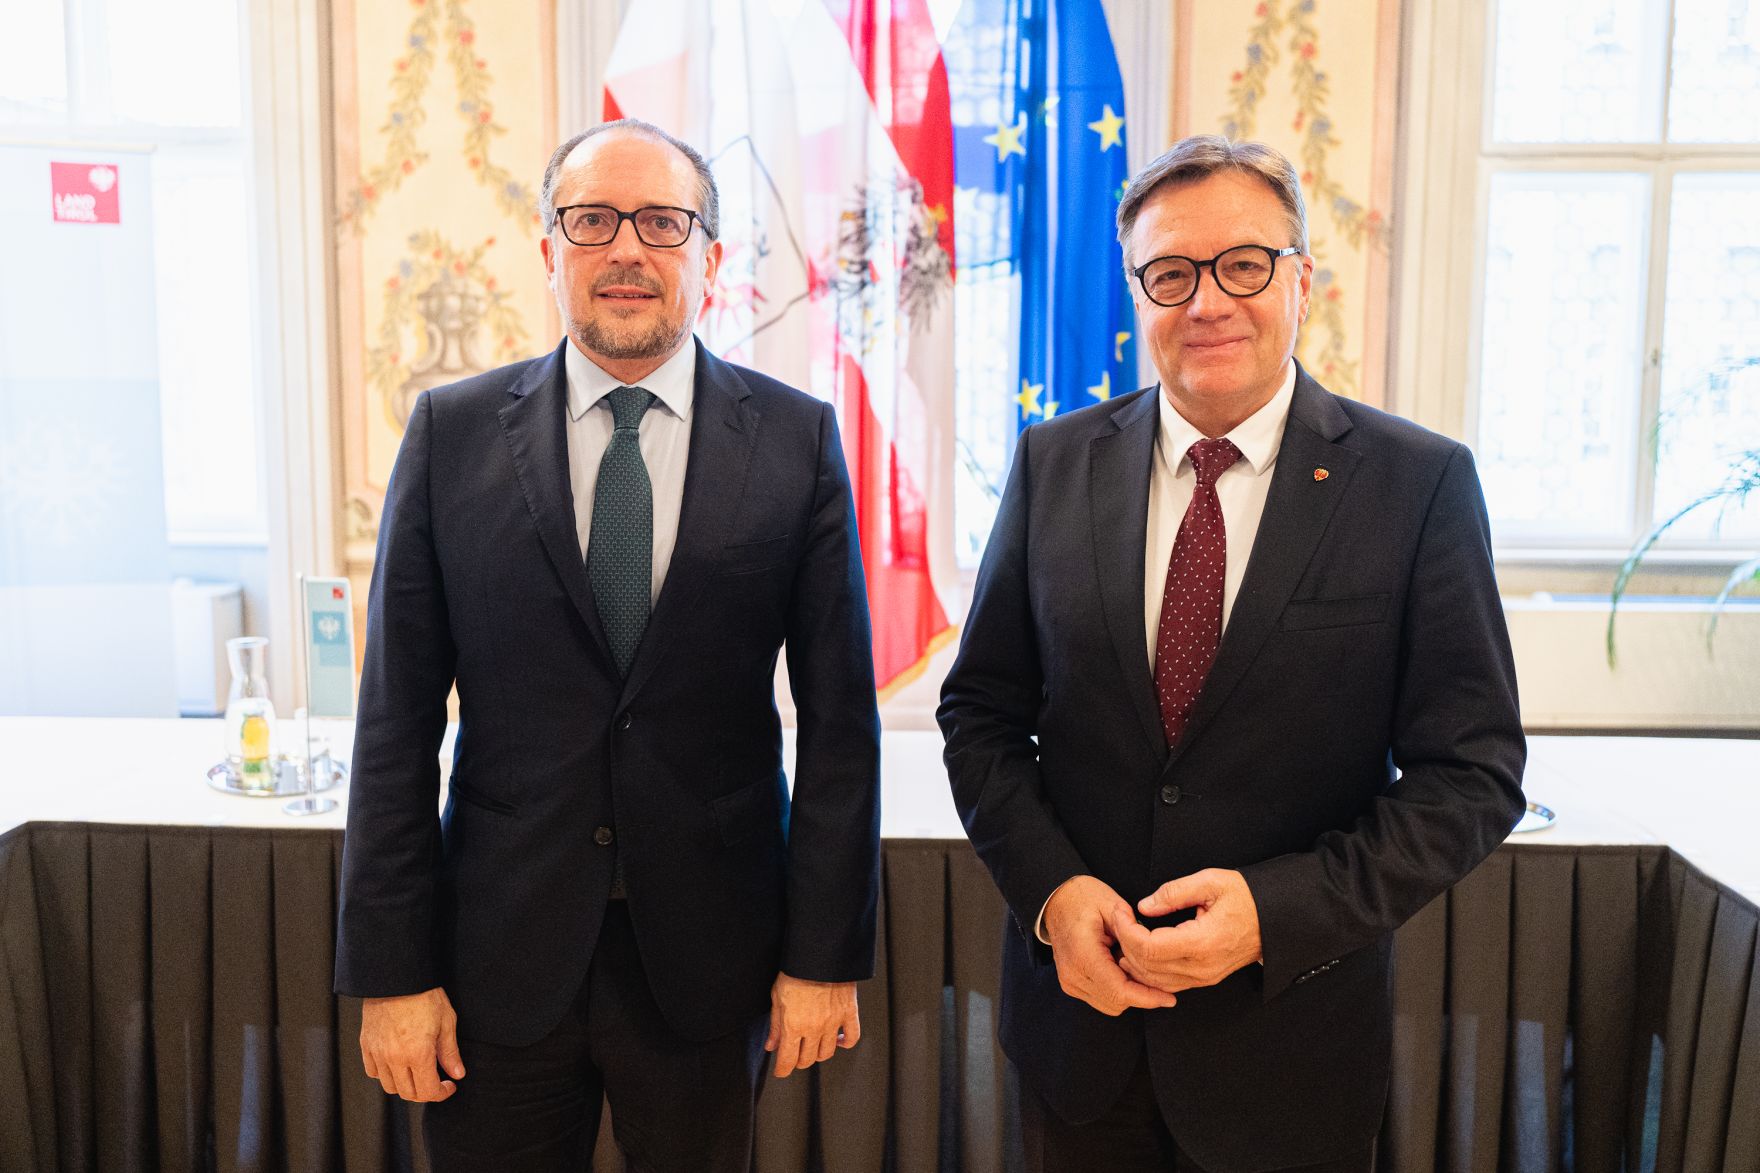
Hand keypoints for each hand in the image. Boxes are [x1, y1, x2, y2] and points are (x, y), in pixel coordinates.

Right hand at [359, 986, 465, 1101]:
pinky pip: (373, 1072)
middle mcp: (395, 1058)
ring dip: (406, 1086)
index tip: (449, 1086)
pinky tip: (397, 1064)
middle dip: (426, 1092)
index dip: (442, 1093)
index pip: (428, 1091)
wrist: (397, 976)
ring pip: (390, 1086)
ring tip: (417, 1072)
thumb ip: (450, 1052)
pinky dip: (385, 1074)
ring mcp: (378, 1053)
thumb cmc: (424, 995)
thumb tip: (457, 1074)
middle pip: (409, 1093)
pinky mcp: (366, 1045)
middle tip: (437, 1081)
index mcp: (418, 1054)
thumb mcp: (446, 1022)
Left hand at [766, 973, 859, 1077]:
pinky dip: (845, 1043)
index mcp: (793, 1025)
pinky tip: (838, 1040)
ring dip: (817, 1054)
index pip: (787, 1061)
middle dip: (798, 1060)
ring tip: (813, 1045)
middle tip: (794, 1053)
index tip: (780, 1071)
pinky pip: (852, 1038)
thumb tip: (772, 1046)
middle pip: (807, 1060)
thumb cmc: (795, 971)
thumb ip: (775, 1025)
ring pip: (826, 1053)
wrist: (820, 952)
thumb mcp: (777, 997)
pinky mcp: (849, 1012)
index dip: (782, 1071)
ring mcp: (833, 1022)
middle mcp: (814, 1028)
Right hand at [1042, 875, 1181, 1016]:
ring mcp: (1070, 982)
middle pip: (1117, 1003)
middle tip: (1160, 979)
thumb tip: (1155, 957)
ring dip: (1130, 994)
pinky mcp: (1072, 985)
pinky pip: (1102, 998)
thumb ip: (1134, 933)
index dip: (1148, 998)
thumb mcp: (1113, 905)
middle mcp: (1073, 974)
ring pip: (1111, 1005)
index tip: (1169, 998)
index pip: (1120, 992)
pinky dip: (1118, 990)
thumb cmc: (1082, 898)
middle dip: (1142, 996)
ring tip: (1139, 969)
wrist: (1057, 899)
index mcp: (1083, 955)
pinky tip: (1125, 970)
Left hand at [1108, 868, 1262, 993]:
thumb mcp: (1211, 882)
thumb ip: (1174, 892)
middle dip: (1125, 944)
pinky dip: (1148, 972)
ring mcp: (1204, 977)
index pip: (1149, 948)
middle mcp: (1202, 967)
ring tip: (1124, 935)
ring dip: (1133, 961)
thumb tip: (1144, 906)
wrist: (1274, 920)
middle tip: (1119, 920)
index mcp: (1203, 942)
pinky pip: (1168, 984)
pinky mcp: (1205, 979)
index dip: (1127, 931)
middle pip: (1147, 967)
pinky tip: (1138, 954)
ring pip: (1154, 981)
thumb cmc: (1246, 898)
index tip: (1120, 912)